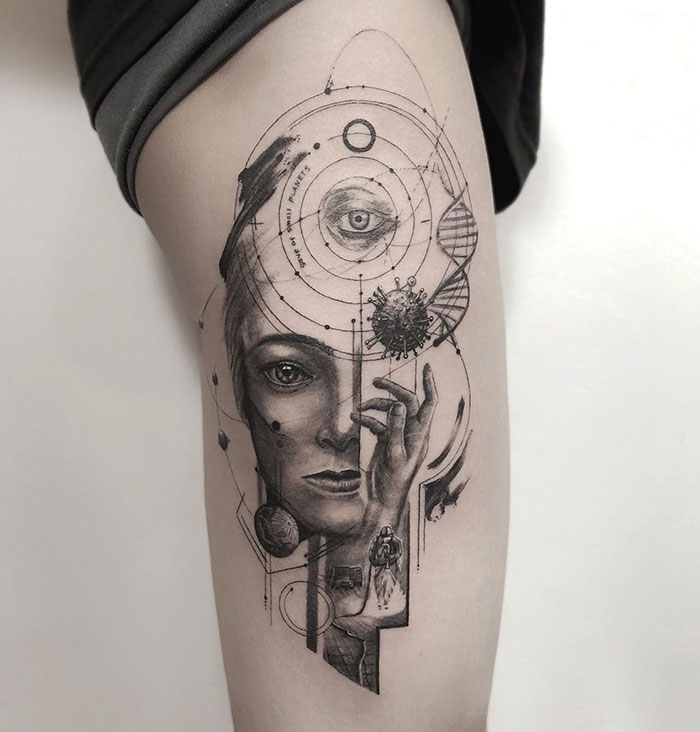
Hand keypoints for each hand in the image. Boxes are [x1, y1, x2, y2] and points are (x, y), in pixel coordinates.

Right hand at [351, 363, 436, 527]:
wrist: (382, 501)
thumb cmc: (393, 483)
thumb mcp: (395, 455)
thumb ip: (397, 429)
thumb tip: (400, 404)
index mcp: (420, 435)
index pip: (429, 404)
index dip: (430, 385)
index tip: (426, 367)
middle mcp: (412, 432)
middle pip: (406, 402)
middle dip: (392, 390)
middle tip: (376, 382)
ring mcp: (399, 435)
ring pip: (390, 411)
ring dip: (375, 407)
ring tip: (359, 409)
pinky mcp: (386, 441)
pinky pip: (379, 423)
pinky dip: (368, 419)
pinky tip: (356, 419)